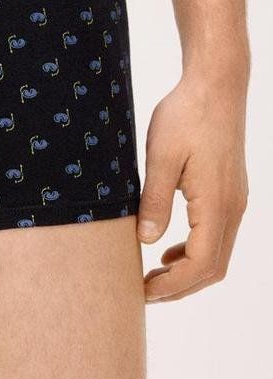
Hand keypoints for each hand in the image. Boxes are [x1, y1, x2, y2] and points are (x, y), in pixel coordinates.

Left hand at [137, 73, 248, 301]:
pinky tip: (169, 251)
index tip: (143, 291)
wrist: (216, 86)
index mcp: (216, 203)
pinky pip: (217, 236)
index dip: (173, 286)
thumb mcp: (161, 157)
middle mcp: (232, 207)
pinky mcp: (230, 192)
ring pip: (217, 254)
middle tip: (143, 293)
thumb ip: (155, 200)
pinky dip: (195, 252)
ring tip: (152, 277)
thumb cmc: (186, 115)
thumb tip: (147, 241)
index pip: (201, 264)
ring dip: (187, 273)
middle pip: (212, 267)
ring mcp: (235, 200)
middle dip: (179, 287)